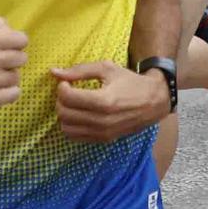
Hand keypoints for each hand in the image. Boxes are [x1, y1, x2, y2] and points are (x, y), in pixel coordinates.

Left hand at [52, 60, 169, 141]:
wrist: (153, 101)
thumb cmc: (130, 82)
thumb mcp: (107, 69)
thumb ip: (79, 70)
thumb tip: (54, 72)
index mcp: (104, 100)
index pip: (67, 97)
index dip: (61, 87)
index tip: (67, 82)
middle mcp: (102, 120)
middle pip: (64, 113)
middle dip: (60, 100)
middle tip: (69, 91)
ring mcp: (102, 133)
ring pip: (66, 128)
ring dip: (64, 114)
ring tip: (73, 104)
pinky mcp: (103, 140)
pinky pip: (75, 137)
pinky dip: (71, 125)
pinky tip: (79, 114)